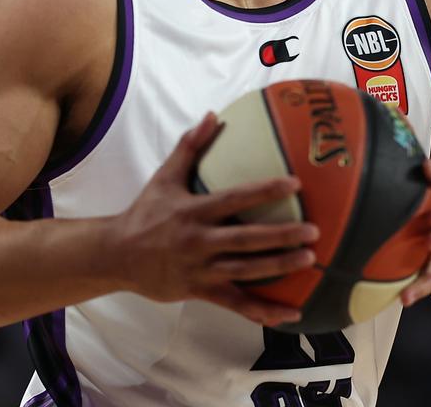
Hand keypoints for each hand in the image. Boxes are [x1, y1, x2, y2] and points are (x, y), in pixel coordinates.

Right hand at [113, 112, 318, 326]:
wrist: (116, 256)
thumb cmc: (145, 213)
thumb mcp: (165, 177)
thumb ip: (189, 147)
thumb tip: (212, 116)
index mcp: (193, 211)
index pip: (234, 198)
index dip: (264, 190)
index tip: (294, 183)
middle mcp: (199, 241)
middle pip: (246, 239)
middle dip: (281, 236)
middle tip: (314, 231)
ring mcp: (200, 269)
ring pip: (245, 271)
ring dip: (278, 267)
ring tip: (309, 260)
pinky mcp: (200, 292)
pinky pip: (236, 304)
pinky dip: (264, 311)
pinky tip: (291, 313)